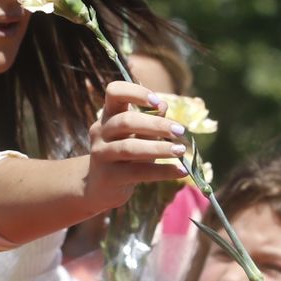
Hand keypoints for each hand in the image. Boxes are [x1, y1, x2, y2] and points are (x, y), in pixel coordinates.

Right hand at [85, 81, 191, 210]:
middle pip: (126, 121)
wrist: (100, 188)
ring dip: (159, 148)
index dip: (136, 92)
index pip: (114, 91)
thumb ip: (150, 121)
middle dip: (156, 125)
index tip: (158, 102)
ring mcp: (101, 154)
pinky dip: (162, 171)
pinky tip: (181, 171)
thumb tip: (164, 105)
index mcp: (108, 115)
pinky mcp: (108, 177)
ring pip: (130, 147)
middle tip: (180, 130)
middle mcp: (100, 131)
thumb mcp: (138, 135)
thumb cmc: (125, 156)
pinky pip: (138, 172)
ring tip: (181, 150)